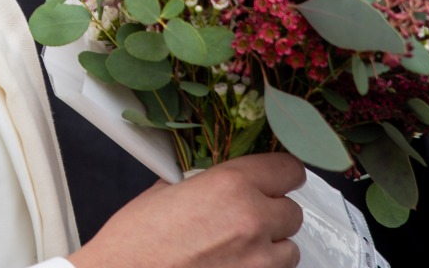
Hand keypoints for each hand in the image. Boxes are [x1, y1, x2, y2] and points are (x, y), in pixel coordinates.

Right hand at [66, 153, 305, 267]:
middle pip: (293, 211)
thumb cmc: (135, 241)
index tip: (275, 178)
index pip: (289, 170)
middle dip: (273, 213)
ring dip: (271, 246)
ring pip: (290, 248)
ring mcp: (258, 261)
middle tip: (246, 216)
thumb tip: (219, 177)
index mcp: (230, 185)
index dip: (281, 174)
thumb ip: (205, 181)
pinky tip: (234, 265)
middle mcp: (252, 220)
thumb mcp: (167, 191)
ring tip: (239, 247)